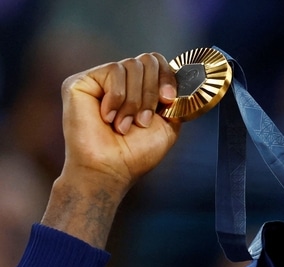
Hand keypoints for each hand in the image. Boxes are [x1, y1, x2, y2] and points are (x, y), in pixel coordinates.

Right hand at [42, 53, 180, 247]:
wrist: (110, 170)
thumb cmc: (135, 154)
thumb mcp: (168, 126)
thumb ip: (175, 101)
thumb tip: (184, 80)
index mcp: (139, 89)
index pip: (157, 62)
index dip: (167, 77)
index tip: (168, 101)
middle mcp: (119, 82)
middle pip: (147, 60)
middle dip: (151, 93)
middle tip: (142, 121)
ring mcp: (99, 81)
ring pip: (131, 65)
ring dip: (134, 101)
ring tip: (124, 125)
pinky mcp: (80, 82)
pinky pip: (113, 71)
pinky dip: (117, 97)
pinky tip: (107, 117)